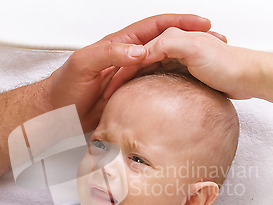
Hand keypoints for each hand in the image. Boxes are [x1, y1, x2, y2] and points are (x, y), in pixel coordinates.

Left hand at [46, 14, 211, 130]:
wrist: (56, 114)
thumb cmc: (65, 86)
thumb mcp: (84, 64)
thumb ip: (109, 53)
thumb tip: (142, 51)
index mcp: (120, 44)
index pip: (155, 27)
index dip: (179, 21)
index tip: (202, 23)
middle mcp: (130, 58)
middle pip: (166, 43)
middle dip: (191, 40)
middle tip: (216, 44)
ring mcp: (133, 77)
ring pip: (166, 66)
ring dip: (188, 64)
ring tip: (210, 67)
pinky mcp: (132, 96)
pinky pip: (157, 87)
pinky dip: (174, 86)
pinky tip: (188, 92)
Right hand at [106, 28, 254, 100]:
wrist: (250, 77)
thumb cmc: (228, 63)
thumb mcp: (192, 48)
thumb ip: (166, 44)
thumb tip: (142, 52)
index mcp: (173, 39)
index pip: (141, 52)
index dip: (125, 66)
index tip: (112, 84)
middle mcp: (176, 49)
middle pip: (144, 62)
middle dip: (128, 75)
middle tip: (113, 93)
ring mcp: (182, 64)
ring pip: (153, 72)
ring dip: (139, 83)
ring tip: (125, 98)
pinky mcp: (190, 78)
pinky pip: (166, 82)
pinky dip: (155, 90)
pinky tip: (150, 101)